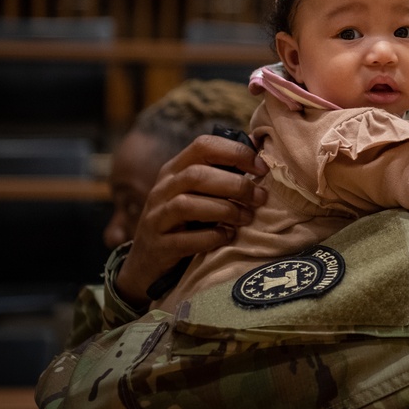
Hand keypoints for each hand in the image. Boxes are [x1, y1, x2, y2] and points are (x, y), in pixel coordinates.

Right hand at [115, 134, 267, 308]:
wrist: (147, 262)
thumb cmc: (183, 222)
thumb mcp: (196, 192)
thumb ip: (220, 173)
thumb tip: (258, 151)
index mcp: (175, 169)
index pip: (203, 146)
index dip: (235, 152)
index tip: (261, 167)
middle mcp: (162, 189)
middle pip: (197, 175)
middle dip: (235, 184)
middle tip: (260, 197)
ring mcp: (157, 217)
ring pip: (188, 204)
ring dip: (225, 210)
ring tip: (247, 218)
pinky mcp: (158, 246)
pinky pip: (184, 239)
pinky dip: (211, 237)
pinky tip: (228, 237)